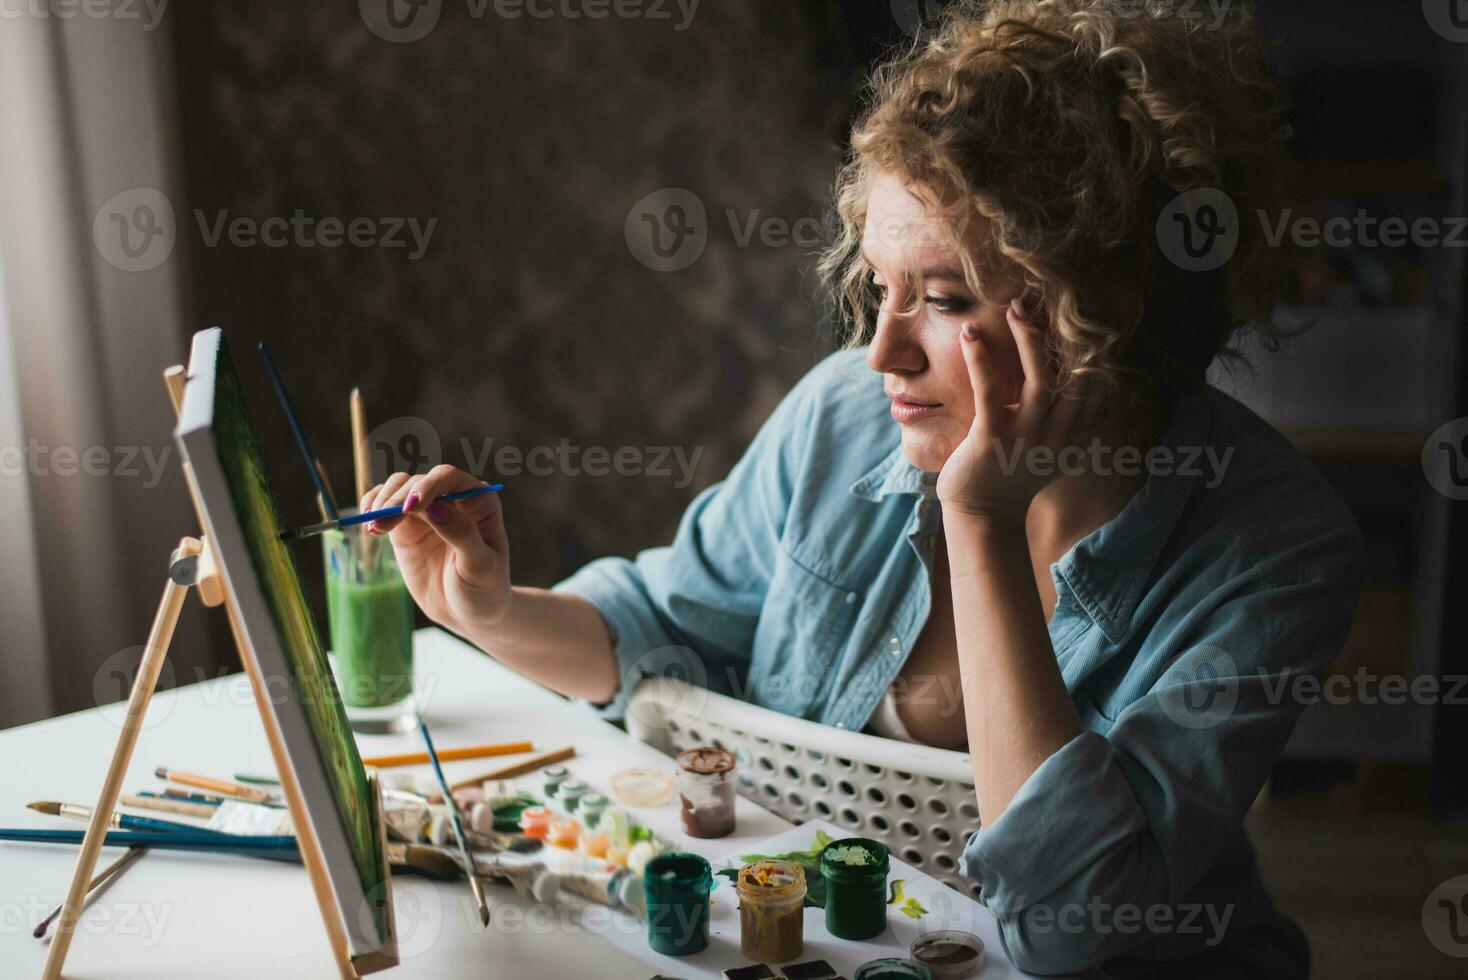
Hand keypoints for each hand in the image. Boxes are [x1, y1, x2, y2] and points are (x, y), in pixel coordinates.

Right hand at [360, 464, 510, 633]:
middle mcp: (453, 499)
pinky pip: (385, 505)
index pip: (449, 478)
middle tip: (381, 524)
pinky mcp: (407, 527)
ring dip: (382, 501)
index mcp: (479, 501)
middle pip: (419, 481)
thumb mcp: (479, 565)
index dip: (428, 485)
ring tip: (374, 528)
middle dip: (398, 499)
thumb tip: (435, 507)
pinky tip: (369, 525)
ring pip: (399, 487)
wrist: (468, 613)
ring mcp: (428, 511)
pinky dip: (372, 507)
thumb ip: (461, 534)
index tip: (411, 507)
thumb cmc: (484, 588)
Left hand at [936, 300, 1102, 523]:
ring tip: (1015, 308)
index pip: (1098, 387)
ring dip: (1030, 340)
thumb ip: (1069, 422)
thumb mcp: (1052, 450)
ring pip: (1041, 381)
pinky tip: (970, 335)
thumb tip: (1093, 394)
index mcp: (1073, 436)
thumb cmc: (1011, 477)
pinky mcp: (992, 440)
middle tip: (1043, 302)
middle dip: (1066, 337)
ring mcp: (1026, 438)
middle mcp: (1057, 436)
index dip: (1096, 350)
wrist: (983, 517)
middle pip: (1078, 378)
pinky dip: (981, 361)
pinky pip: (990, 393)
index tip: (1088, 317)